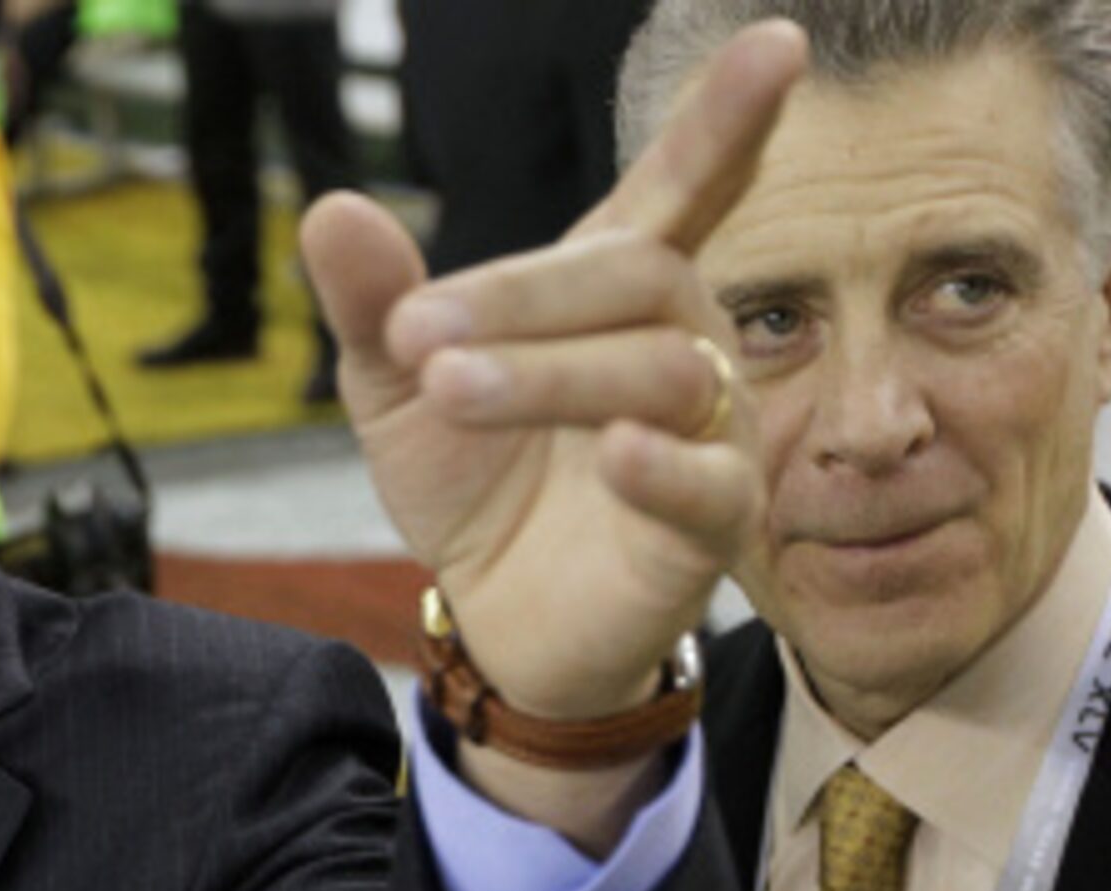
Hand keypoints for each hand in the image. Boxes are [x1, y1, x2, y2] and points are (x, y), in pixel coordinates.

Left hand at [303, 20, 808, 721]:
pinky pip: (710, 483)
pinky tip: (616, 451)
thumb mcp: (396, 382)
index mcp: (606, 294)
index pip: (676, 192)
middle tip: (415, 336)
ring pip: (663, 370)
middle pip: (639, 275)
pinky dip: (665, 463)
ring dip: (548, 374)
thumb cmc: (472, 480)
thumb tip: (334, 209)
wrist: (491, 613)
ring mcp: (705, 432)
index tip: (777, 44)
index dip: (723, 123)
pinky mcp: (710, 525)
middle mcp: (676, 343)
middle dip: (524, 299)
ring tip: (449, 391)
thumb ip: (373, 299)